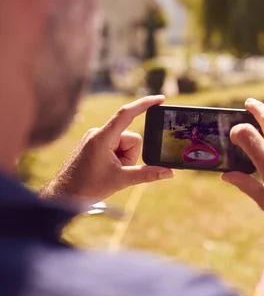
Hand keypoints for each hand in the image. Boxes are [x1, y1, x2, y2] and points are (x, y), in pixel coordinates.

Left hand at [40, 96, 173, 206]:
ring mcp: (95, 138)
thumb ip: (147, 174)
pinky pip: (115, 146)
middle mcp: (98, 133)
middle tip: (117, 170)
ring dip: (123, 159)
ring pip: (124, 144)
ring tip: (109, 171)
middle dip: (130, 155)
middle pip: (130, 138)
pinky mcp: (94, 144)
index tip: (161, 99)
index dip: (145, 104)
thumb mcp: (121, 180)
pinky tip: (105, 169)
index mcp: (103, 137)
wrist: (62, 196)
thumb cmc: (86, 187)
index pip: (127, 113)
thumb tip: (169, 173)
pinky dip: (117, 158)